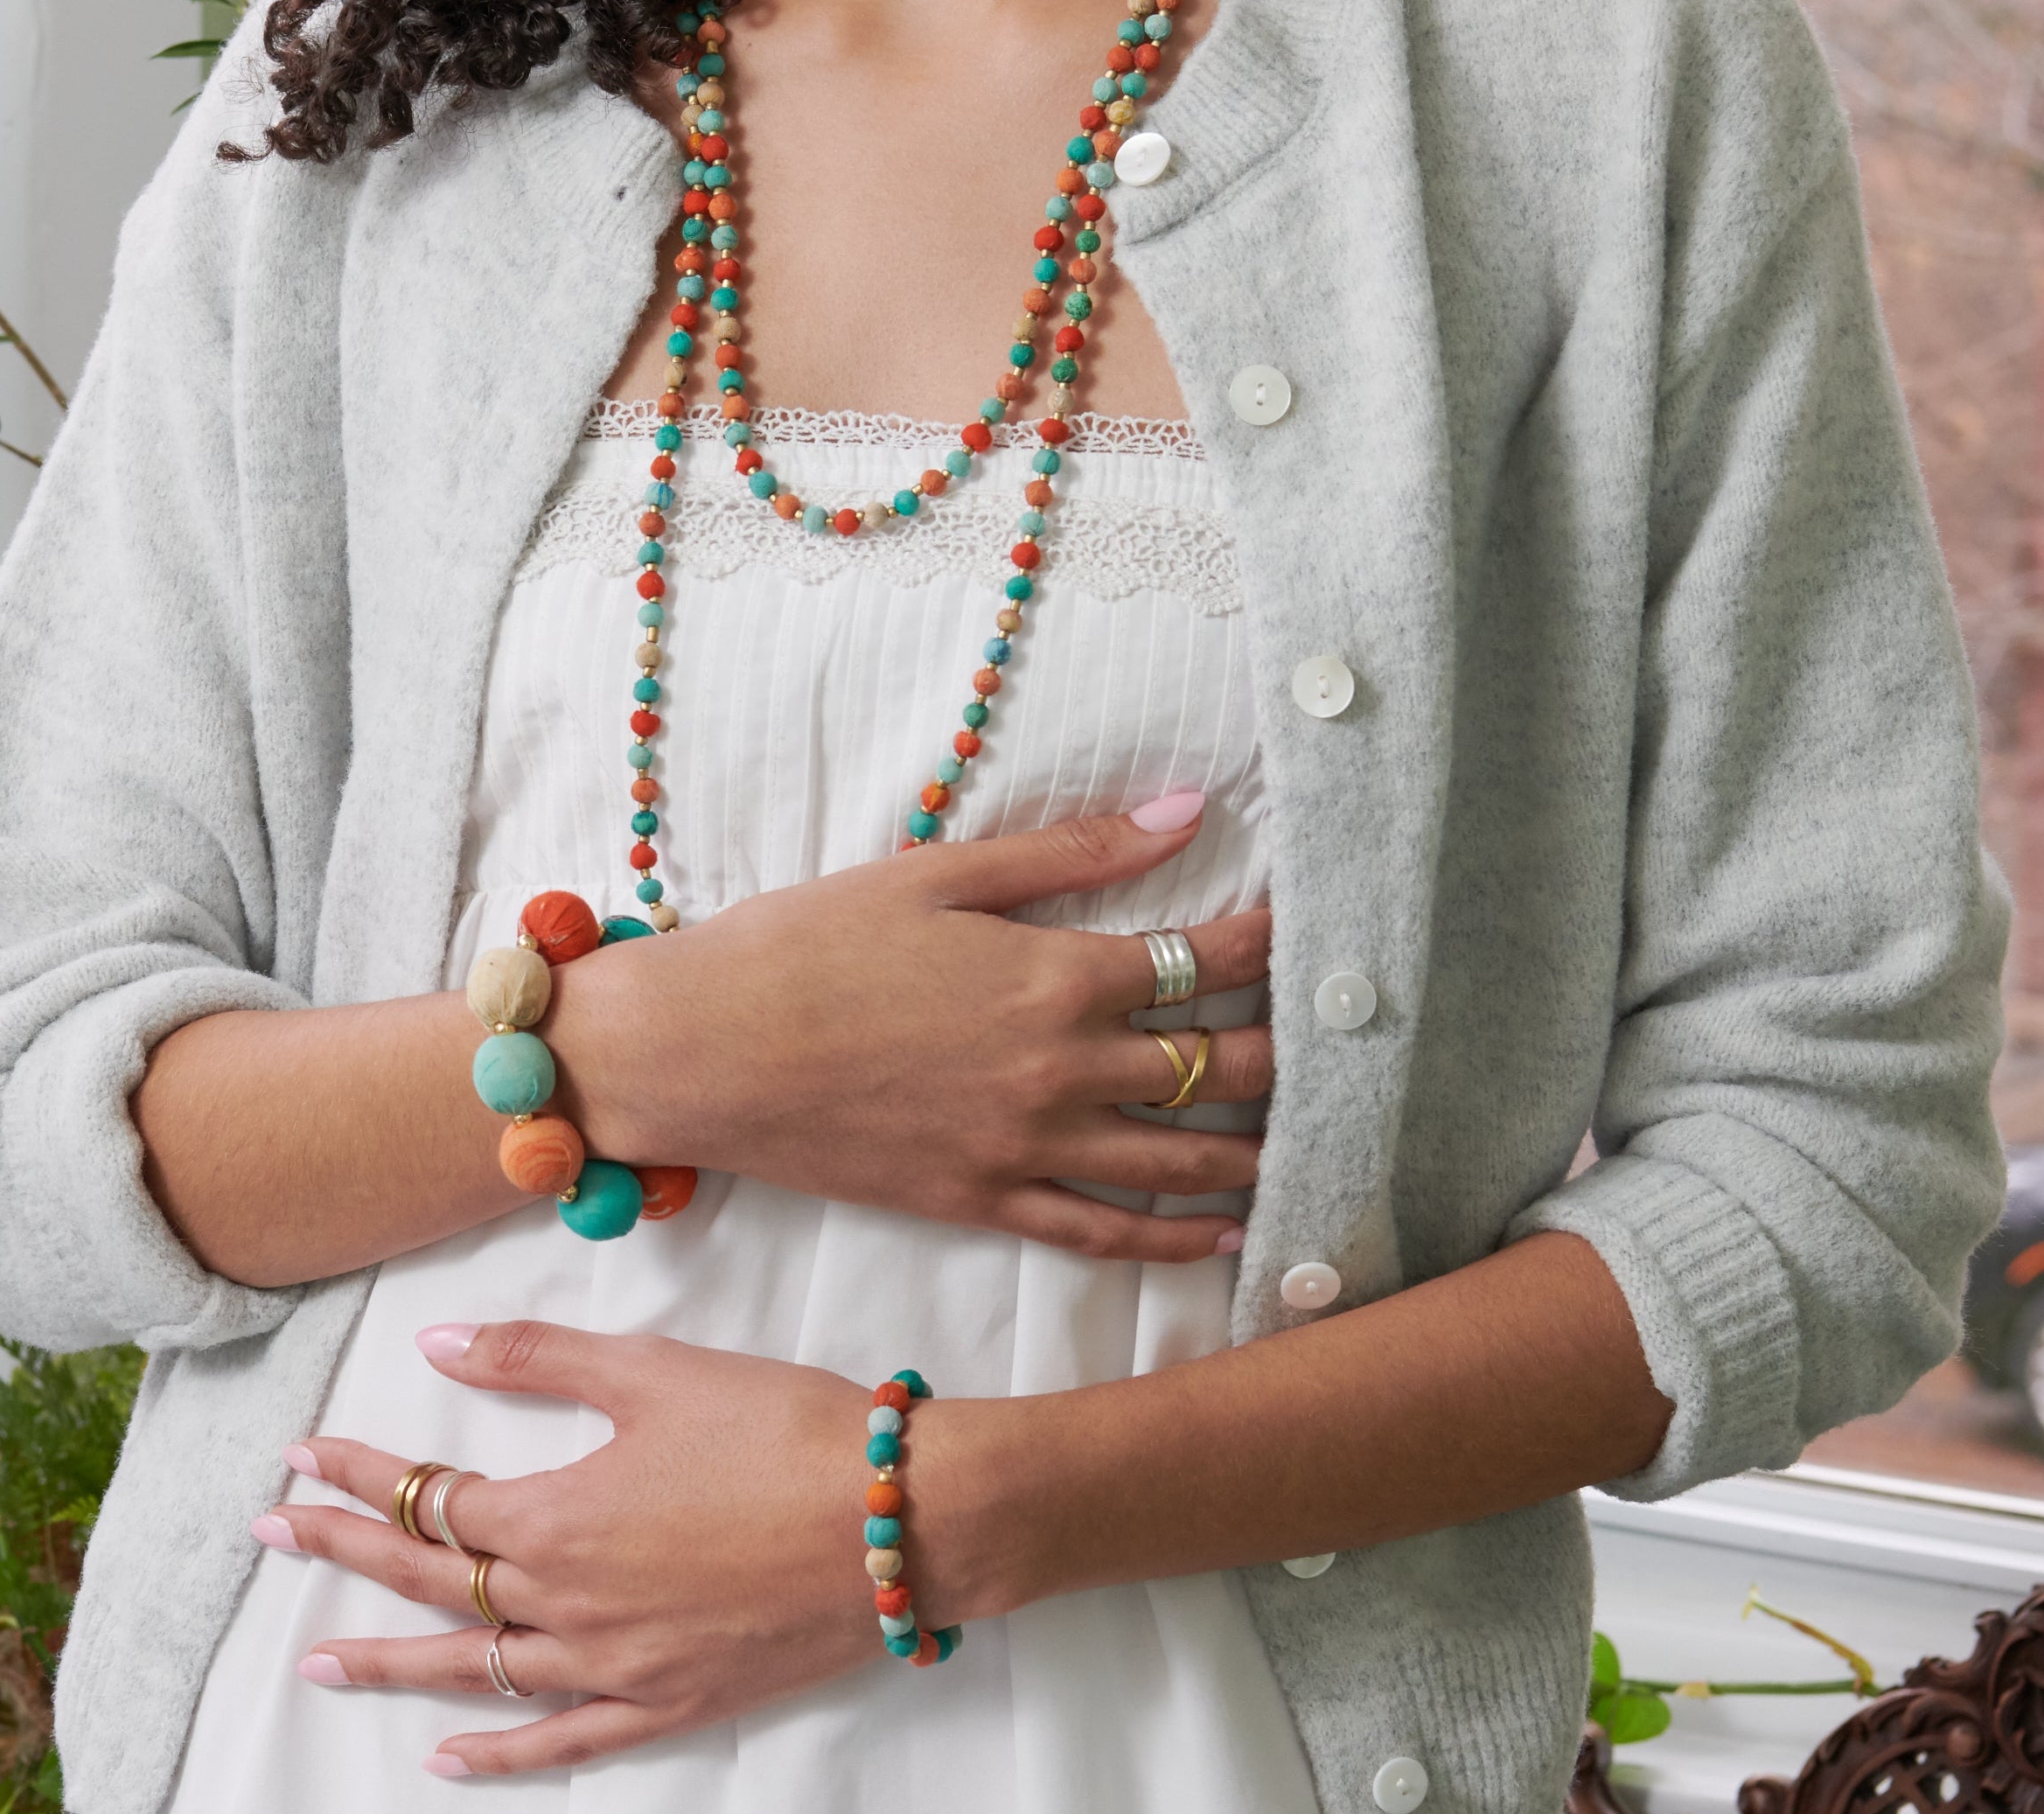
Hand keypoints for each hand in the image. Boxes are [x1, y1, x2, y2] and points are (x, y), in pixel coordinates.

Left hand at [265, 1319, 949, 1776]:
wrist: (898, 1518)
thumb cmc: (781, 1429)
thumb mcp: (652, 1369)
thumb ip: (535, 1357)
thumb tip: (437, 1346)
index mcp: (557, 1517)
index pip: (429, 1499)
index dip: (360, 1472)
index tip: (302, 1455)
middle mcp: (568, 1606)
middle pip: (432, 1584)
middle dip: (343, 1553)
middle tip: (271, 1535)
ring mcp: (615, 1668)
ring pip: (477, 1672)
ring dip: (390, 1660)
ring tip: (319, 1656)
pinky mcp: (669, 1705)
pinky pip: (561, 1744)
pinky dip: (497, 1759)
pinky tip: (446, 1758)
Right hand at [549, 791, 1270, 1263]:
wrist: (704, 1049)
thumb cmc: (808, 942)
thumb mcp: (938, 872)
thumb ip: (1072, 850)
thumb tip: (1187, 807)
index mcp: (1052, 976)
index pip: (1202, 958)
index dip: (1270, 940)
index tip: (1311, 925)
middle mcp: (1058, 1071)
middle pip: (1215, 1067)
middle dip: (1287, 1048)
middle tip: (1338, 1034)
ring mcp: (1027, 1148)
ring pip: (1181, 1161)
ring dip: (1259, 1145)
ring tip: (1314, 1129)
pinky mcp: (985, 1203)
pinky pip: (1107, 1233)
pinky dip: (1179, 1237)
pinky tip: (1229, 1228)